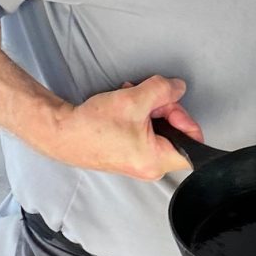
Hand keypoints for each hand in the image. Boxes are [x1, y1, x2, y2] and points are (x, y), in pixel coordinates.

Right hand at [46, 75, 202, 179]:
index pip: (193, 145)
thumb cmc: (94, 124)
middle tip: (148, 97)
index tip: (169, 105)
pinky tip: (126, 103)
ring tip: (133, 96)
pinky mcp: (129, 154)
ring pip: (160, 130)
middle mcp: (150, 167)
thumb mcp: (135, 99)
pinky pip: (146, 133)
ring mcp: (139, 162)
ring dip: (150, 107)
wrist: (62, 133)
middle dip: (164, 108)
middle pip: (176, 133)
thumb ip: (164, 90)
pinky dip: (140, 115)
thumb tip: (179, 87)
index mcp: (157, 160)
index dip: (185, 119)